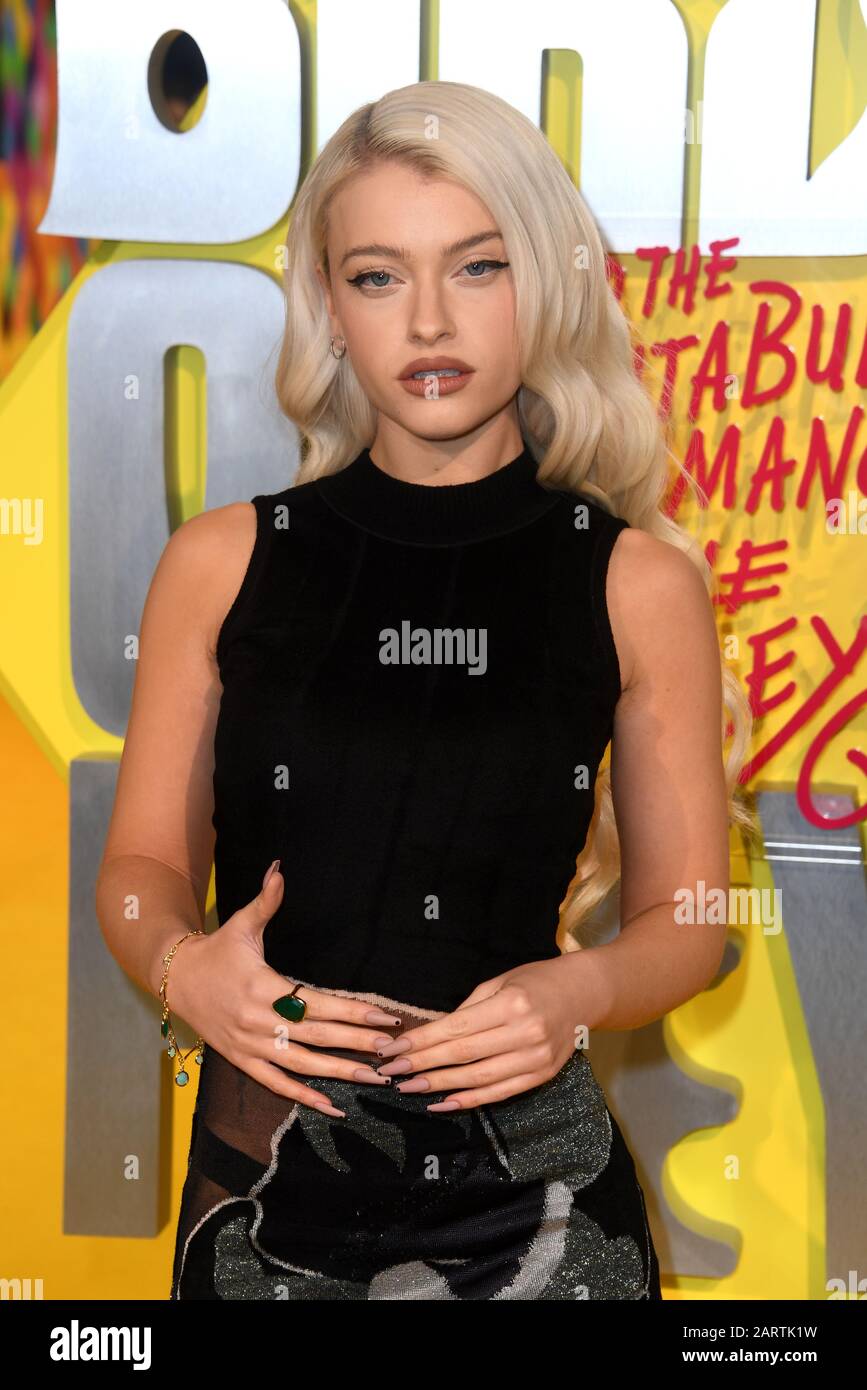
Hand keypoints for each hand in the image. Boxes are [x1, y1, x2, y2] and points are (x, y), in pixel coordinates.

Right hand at [164, 861, 400, 1113]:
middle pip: (317, 1037)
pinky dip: (304, 1097)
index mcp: (263, 987)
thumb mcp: (240, 925)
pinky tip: (333, 1107)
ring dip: (340, 1074)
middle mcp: (259, 1021)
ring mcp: (251, 1045)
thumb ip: (266, 901)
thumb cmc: (216, 951)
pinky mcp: (243, 1060)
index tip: (384, 1017)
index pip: (317, 1004)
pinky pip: (276, 1084)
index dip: (353, 1012)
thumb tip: (279, 869)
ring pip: (302, 1066)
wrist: (176, 979)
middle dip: (358, 1045)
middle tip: (394, 1050)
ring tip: (375, 1079)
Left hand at [373, 956, 592, 1109]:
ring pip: (477, 1079)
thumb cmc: (536, 981)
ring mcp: (535, 1059)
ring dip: (438, 1086)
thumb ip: (468, 1008)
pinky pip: (498, 1094)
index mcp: (511, 1004)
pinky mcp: (541, 1076)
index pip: (456, 1029)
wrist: (584, 994)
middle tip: (391, 1072)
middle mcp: (525, 1034)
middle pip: (462, 1056)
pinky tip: (442, 1103)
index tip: (393, 1050)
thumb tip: (431, 1034)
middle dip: (422, 1065)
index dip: (421, 1042)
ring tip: (409, 1088)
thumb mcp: (500, 981)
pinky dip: (468, 1101)